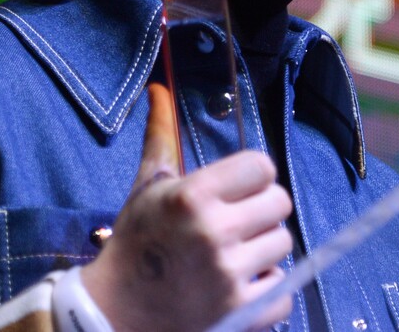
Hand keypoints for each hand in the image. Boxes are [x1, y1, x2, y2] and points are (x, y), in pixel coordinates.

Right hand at [81, 83, 293, 331]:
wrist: (114, 312)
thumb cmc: (136, 240)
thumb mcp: (148, 185)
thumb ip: (162, 135)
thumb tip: (158, 89)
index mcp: (194, 196)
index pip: (262, 166)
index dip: (253, 174)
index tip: (238, 187)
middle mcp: (214, 233)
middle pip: (280, 202)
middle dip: (262, 207)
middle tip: (238, 218)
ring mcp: (228, 277)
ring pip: (284, 243)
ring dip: (264, 246)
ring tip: (236, 251)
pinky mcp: (239, 313)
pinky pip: (284, 290)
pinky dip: (268, 287)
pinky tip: (242, 282)